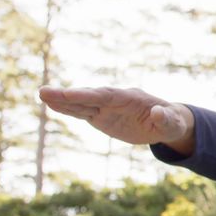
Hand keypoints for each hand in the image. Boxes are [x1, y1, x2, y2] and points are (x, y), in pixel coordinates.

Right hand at [38, 86, 194, 153]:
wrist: (167, 123)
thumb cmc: (172, 122)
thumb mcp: (173, 123)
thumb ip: (165, 119)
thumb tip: (158, 112)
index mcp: (132, 98)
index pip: (106, 95)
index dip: (88, 95)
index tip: (69, 94)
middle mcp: (116, 100)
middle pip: (89, 97)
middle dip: (69, 95)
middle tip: (44, 92)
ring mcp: (107, 108)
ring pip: (82, 104)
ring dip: (63, 101)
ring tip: (42, 95)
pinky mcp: (102, 117)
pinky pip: (83, 113)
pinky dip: (68, 110)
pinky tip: (51, 106)